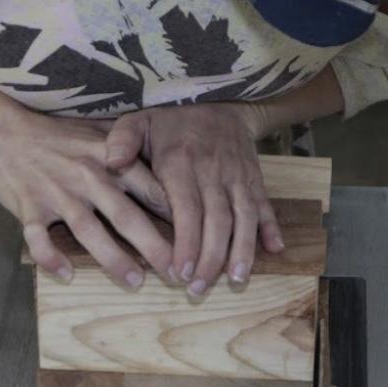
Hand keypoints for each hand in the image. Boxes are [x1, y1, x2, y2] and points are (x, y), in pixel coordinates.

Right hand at [0, 109, 173, 288]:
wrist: (2, 132)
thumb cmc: (57, 137)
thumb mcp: (97, 133)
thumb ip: (131, 148)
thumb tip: (172, 166)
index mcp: (108, 158)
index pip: (150, 188)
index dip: (175, 215)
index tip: (196, 239)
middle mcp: (87, 176)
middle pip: (126, 215)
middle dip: (153, 246)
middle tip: (175, 272)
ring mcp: (57, 193)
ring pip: (88, 231)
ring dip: (113, 258)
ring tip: (135, 281)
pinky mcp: (29, 207)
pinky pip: (39, 239)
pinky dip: (51, 258)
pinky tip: (66, 274)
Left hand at [104, 104, 284, 295]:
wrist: (218, 98)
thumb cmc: (170, 117)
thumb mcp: (139, 120)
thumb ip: (122, 140)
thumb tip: (111, 161)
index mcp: (181, 162)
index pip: (187, 208)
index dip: (187, 242)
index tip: (180, 271)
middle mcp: (214, 171)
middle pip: (217, 220)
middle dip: (210, 257)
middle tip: (198, 288)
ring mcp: (238, 175)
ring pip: (245, 216)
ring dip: (243, 249)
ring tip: (236, 279)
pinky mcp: (254, 178)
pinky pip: (266, 203)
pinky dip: (272, 226)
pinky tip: (275, 249)